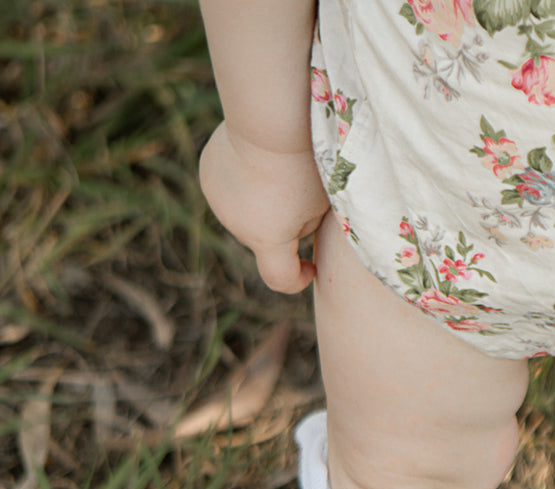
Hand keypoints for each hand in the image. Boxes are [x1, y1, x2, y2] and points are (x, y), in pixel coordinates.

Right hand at [199, 122, 330, 293]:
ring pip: (246, 215)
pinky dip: (245, 183)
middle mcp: (236, 225)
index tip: (311, 267)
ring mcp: (217, 200)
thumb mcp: (320, 206)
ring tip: (278, 174)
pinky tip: (258, 161)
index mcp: (267, 240)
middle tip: (301, 195)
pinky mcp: (207, 174)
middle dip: (283, 229)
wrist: (269, 116)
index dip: (298, 278)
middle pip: (265, 241)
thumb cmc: (306, 163)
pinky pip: (232, 190)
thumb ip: (305, 229)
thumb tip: (293, 233)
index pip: (280, 278)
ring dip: (262, 205)